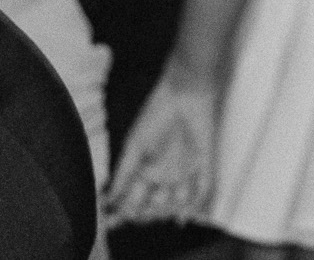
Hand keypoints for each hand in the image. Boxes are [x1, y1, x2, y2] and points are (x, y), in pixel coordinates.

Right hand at [105, 64, 216, 225]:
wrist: (184, 92)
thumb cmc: (156, 114)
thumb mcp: (135, 144)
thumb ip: (123, 172)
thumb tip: (108, 199)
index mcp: (146, 169)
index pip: (135, 198)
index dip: (127, 210)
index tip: (118, 220)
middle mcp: (165, 173)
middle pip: (155, 204)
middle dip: (147, 211)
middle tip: (142, 212)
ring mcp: (186, 169)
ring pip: (178, 200)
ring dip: (169, 208)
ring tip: (160, 207)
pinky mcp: (205, 162)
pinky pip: (204, 187)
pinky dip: (196, 202)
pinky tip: (186, 213)